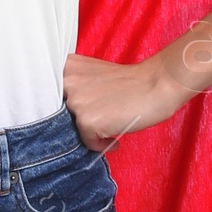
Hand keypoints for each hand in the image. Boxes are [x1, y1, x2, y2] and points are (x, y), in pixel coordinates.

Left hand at [61, 52, 184, 152]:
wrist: (158, 84)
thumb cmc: (131, 82)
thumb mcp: (94, 73)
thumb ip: (76, 86)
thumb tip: (65, 113)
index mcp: (67, 67)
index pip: (54, 97)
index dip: (69, 109)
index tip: (88, 111)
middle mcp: (67, 83)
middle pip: (61, 115)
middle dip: (80, 121)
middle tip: (102, 120)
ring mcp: (76, 102)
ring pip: (74, 130)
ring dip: (91, 133)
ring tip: (111, 127)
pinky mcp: (86, 120)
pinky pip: (87, 142)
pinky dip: (101, 144)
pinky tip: (114, 136)